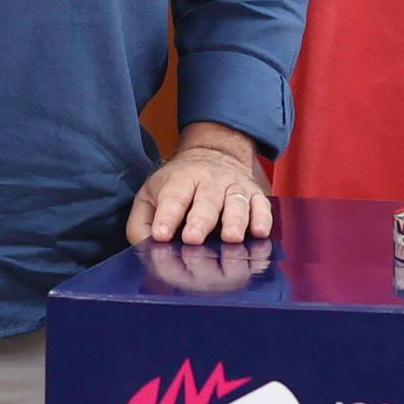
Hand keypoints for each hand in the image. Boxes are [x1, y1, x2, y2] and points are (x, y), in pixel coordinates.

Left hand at [129, 121, 272, 245]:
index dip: (166, 217)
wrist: (214, 153)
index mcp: (180, 180)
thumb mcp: (150, 195)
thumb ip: (141, 223)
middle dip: (200, 221)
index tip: (160, 235)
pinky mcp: (255, 195)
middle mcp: (209, 181)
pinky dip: (262, 219)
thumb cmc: (177, 185)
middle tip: (193, 239)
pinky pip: (262, 206)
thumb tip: (145, 250)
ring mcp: (234, 187)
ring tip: (231, 238)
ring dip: (234, 221)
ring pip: (236, 204)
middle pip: (206, 201)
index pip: (172, 198)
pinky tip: (260, 232)